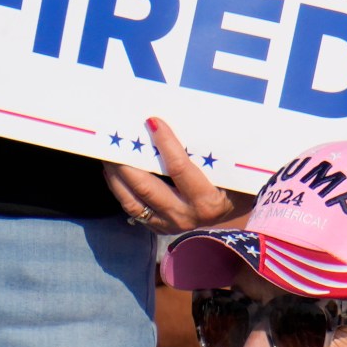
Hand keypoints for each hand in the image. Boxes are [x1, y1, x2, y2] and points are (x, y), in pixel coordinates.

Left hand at [102, 117, 251, 232]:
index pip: (180, 168)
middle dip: (127, 161)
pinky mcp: (159, 227)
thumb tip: (200, 119)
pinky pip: (132, 209)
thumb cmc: (238, 190)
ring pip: (133, 200)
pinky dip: (119, 190)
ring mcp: (170, 224)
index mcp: (207, 201)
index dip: (165, 143)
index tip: (153, 121)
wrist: (237, 223)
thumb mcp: (236, 175)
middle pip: (147, 186)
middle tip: (116, 138)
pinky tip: (113, 173)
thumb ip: (219, 155)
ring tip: (108, 155)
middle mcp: (186, 216)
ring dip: (117, 177)